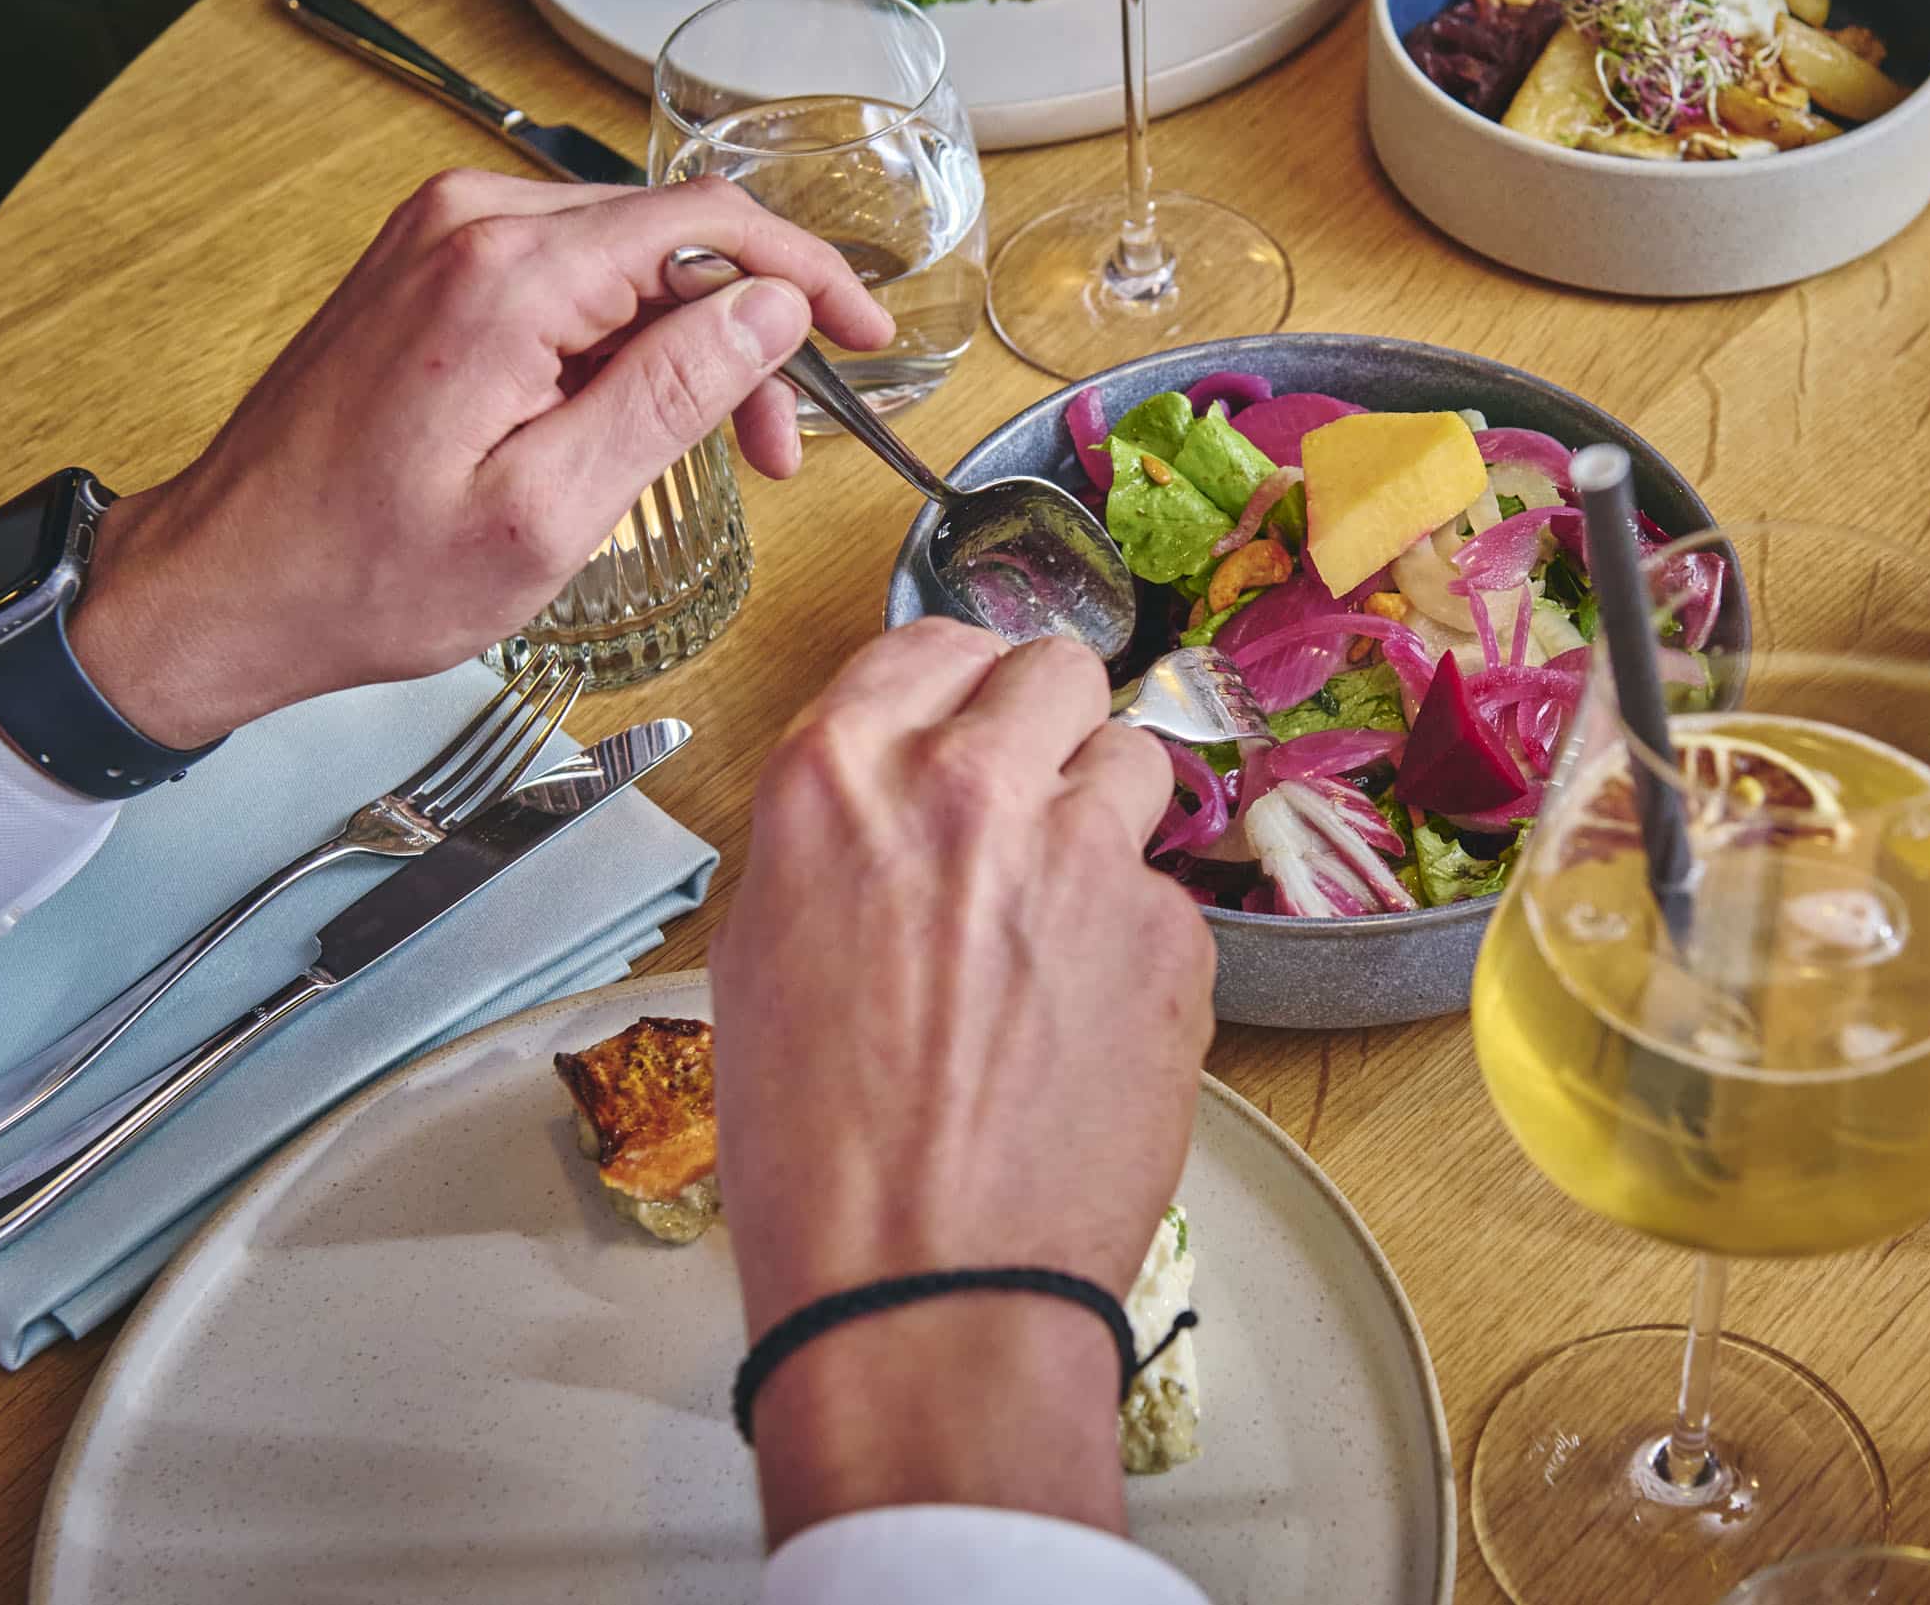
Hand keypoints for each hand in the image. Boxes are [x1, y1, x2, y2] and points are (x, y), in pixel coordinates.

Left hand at [66, 170, 893, 747]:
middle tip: (779, 451)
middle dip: (749, 335)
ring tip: (713, 453)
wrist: (227, 584)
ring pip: (625, 260)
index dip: (808, 278)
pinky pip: (566, 277)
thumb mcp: (552, 511)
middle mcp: (471, 225)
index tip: (864, 337)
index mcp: (506, 275)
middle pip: (671, 240)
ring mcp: (442, 239)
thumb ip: (672, 394)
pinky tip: (629, 421)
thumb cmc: (369, 573)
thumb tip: (771, 310)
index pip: (709, 225)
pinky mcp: (430, 271)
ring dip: (688, 344)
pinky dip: (622, 342)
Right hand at [709, 623, 1214, 1543]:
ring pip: (1131, 758)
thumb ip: (840, 836)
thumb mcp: (762, 953)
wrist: (923, 1286)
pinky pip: (1163, 890)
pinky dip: (1136, 937)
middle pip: (1053, 669)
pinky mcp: (1168, 930)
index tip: (969, 718)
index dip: (956, 684)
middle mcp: (966, 787)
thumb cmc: (818, 1150)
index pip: (929, 643)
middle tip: (1031, 800)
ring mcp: (1082, 853)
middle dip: (1047, 725)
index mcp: (837, 779)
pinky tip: (1088, 1017)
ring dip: (1105, 815)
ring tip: (1062, 915)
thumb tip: (898, 794)